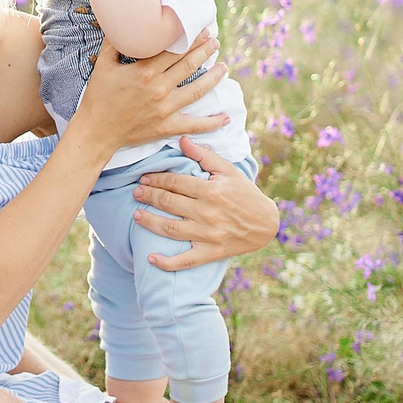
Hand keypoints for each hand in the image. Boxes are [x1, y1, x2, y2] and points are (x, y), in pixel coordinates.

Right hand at [72, 31, 227, 156]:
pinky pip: (195, 125)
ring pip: (198, 90)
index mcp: (144, 72)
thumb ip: (115, 43)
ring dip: (214, 77)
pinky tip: (226, 117)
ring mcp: (165, 109)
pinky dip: (212, 122)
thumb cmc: (98, 97)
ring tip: (224, 67)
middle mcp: (159, 89)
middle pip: (189, 65)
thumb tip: (122, 23)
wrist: (97, 131)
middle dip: (205, 51)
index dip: (190, 39)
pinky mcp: (167, 126)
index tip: (201, 30)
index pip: (174, 50)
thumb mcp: (103, 65)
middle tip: (215, 42)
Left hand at [132, 139, 281, 269]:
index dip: (156, 179)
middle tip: (136, 193)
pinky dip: (167, 262)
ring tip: (136, 216)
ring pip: (170, 229)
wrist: (266, 224)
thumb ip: (204, 155)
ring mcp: (207, 235)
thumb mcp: (228, 171)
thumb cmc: (245, 194)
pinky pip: (185, 261)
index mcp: (211, 191)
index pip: (175, 183)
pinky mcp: (210, 253)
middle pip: (168, 203)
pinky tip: (151, 259)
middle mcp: (207, 213)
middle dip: (148, 196)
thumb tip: (182, 140)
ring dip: (150, 222)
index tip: (144, 178)